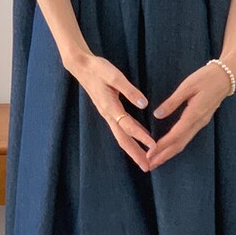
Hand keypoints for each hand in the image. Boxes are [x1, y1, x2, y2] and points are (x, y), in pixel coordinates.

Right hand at [66, 50, 155, 171]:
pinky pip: (120, 129)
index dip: (141, 136)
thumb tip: (144, 104)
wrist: (81, 67)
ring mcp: (107, 115)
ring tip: (144, 160)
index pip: (128, 126)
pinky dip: (130, 138)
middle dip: (135, 154)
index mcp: (110, 107)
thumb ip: (129, 90)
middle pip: (123, 139)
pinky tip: (139, 140)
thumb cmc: (98, 69)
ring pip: (121, 136)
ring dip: (132, 149)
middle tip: (147, 167)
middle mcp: (108, 115)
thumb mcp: (114, 76)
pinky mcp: (108, 112)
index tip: (154, 146)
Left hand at [147, 60, 235, 169]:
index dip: (162, 146)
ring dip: (169, 153)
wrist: (226, 77)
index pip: (176, 135)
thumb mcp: (187, 86)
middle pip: (180, 144)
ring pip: (184, 142)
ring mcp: (201, 123)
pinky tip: (168, 149)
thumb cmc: (206, 78)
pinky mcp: (201, 121)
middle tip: (149, 165)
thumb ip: (172, 102)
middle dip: (164, 156)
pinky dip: (176, 146)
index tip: (149, 154)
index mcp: (194, 114)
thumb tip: (157, 115)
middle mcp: (198, 123)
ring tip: (156, 161)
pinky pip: (187, 138)